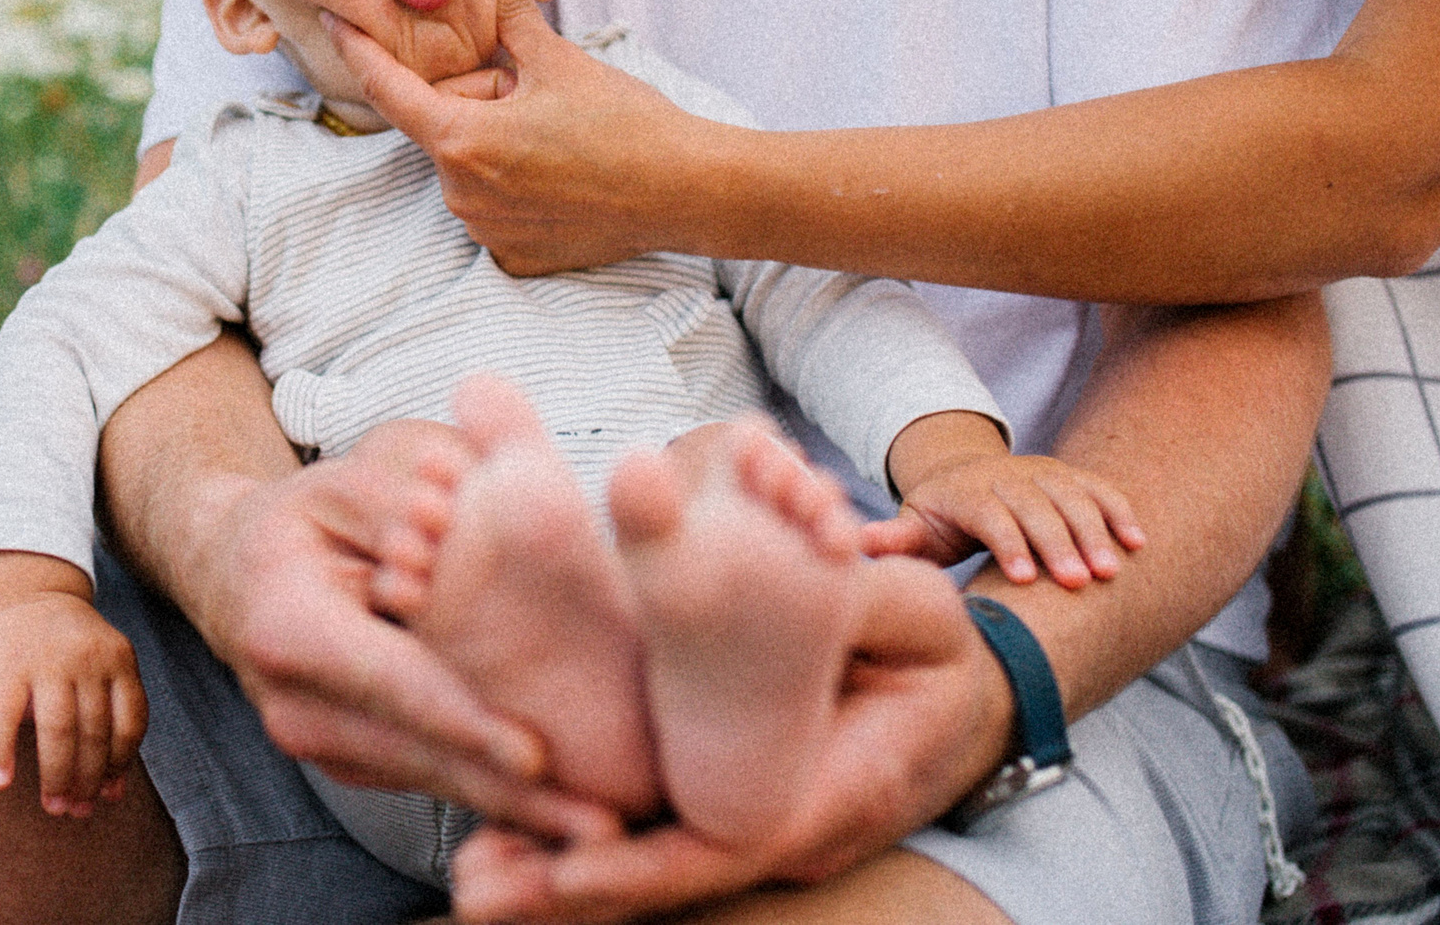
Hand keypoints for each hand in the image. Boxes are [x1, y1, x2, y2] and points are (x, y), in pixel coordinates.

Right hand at [0, 591, 146, 816]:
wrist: (31, 593)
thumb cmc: (73, 648)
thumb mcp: (106, 666)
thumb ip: (112, 717)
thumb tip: (114, 792)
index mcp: (120, 659)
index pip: (130, 723)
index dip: (121, 765)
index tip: (109, 796)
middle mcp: (87, 659)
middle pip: (94, 733)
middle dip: (88, 780)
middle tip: (77, 811)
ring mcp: (47, 662)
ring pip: (58, 731)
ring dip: (57, 776)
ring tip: (54, 806)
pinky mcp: (7, 667)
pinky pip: (3, 718)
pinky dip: (1, 753)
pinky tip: (1, 782)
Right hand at [189, 419, 622, 844]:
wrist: (235, 574)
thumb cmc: (301, 520)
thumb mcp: (342, 481)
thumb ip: (398, 495)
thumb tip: (451, 516)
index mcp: (289, 630)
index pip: (394, 682)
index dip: (465, 721)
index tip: (534, 757)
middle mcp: (300, 708)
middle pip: (425, 756)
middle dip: (514, 796)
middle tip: (600, 825)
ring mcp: (325, 747)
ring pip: (434, 780)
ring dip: (514, 808)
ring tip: (596, 828)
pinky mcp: (354, 762)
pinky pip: (431, 778)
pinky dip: (492, 793)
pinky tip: (561, 811)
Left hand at [322, 0, 707, 274]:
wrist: (685, 191)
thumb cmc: (625, 124)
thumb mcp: (559, 60)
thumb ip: (512, 18)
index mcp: (463, 142)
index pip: (391, 92)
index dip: (359, 53)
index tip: (334, 25)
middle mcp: (462, 195)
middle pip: (445, 129)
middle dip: (479, 102)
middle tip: (537, 92)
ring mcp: (486, 233)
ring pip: (470, 168)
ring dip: (497, 144)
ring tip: (560, 137)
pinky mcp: (513, 259)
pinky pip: (495, 208)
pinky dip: (517, 187)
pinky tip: (565, 179)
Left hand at [448, 554, 1010, 921]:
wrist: (968, 698)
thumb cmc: (939, 649)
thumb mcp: (915, 612)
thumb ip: (858, 591)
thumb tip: (814, 551)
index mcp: (831, 791)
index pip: (727, 842)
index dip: (648, 862)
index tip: (571, 869)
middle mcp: (784, 829)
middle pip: (668, 877)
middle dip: (572, 888)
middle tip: (476, 887)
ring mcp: (752, 824)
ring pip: (650, 867)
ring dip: (559, 879)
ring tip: (471, 881)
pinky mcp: (725, 803)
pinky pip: (652, 837)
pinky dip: (584, 848)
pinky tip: (508, 845)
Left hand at [863, 452, 1145, 590]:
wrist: (963, 475)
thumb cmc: (939, 517)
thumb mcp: (915, 527)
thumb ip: (896, 539)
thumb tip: (860, 544)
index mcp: (967, 493)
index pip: (991, 515)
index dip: (1008, 543)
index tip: (1024, 578)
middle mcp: (1007, 477)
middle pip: (1037, 507)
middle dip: (1059, 544)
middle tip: (1079, 583)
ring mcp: (1041, 473)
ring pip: (1072, 498)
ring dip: (1095, 532)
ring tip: (1111, 571)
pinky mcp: (1068, 476)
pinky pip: (1098, 489)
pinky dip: (1119, 511)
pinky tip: (1138, 542)